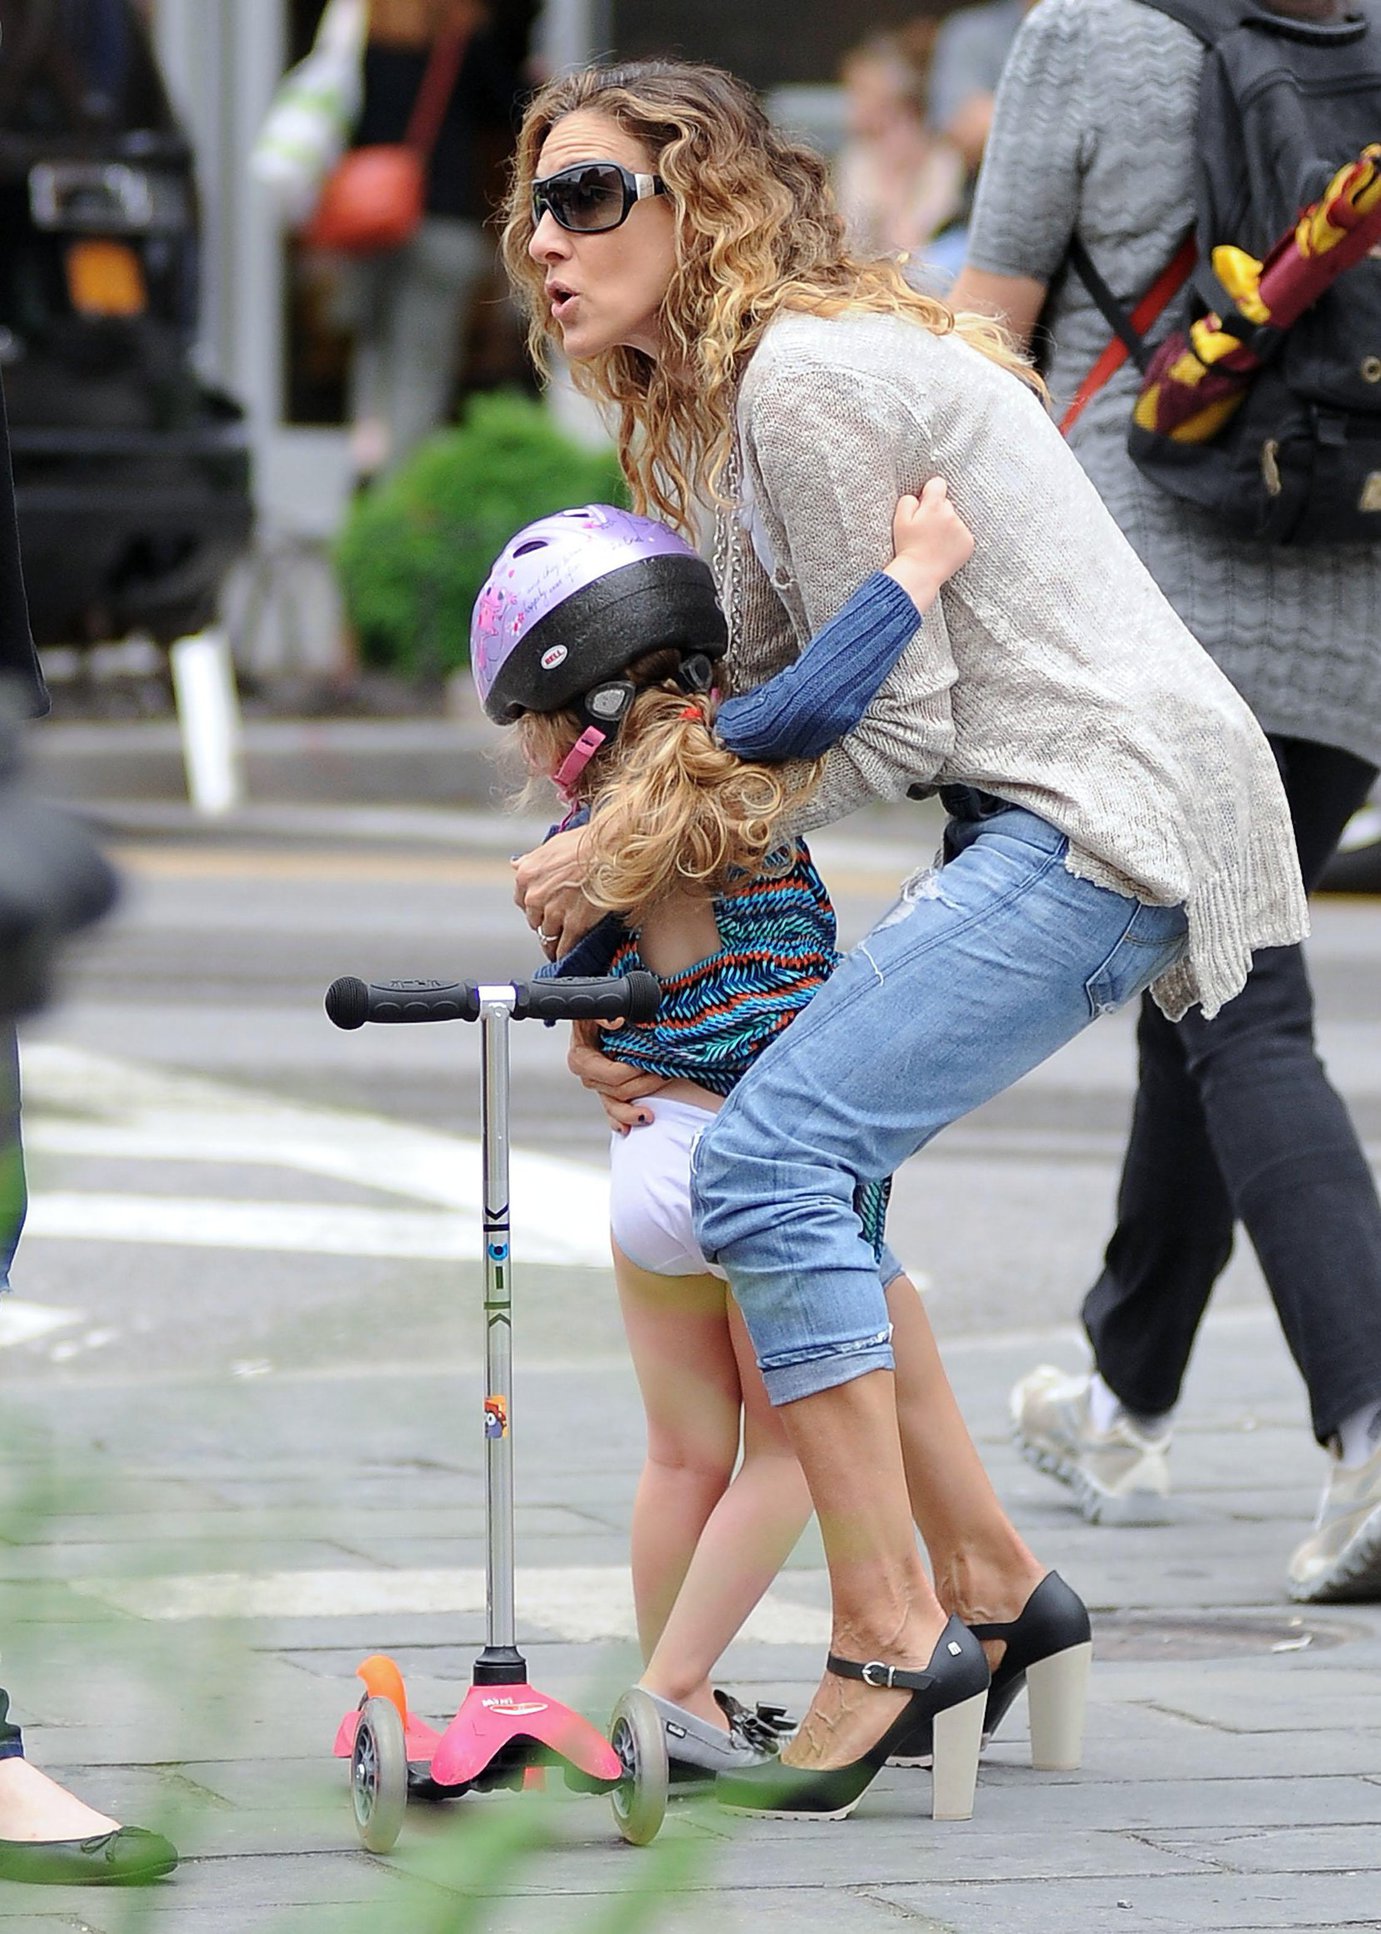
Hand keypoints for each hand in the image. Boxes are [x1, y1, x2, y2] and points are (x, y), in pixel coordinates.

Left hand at [512, 824, 600, 958]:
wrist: (613, 849)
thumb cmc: (588, 842)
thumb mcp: (553, 844)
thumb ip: (532, 859)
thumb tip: (517, 863)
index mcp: (527, 875)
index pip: (521, 900)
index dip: (535, 904)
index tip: (543, 907)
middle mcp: (535, 896)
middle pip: (534, 919)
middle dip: (545, 919)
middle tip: (558, 920)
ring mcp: (554, 912)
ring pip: (548, 935)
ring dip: (555, 938)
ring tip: (562, 942)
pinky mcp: (574, 925)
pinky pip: (564, 947)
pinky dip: (564, 953)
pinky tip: (566, 956)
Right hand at [568, 1022, 667, 1132]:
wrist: (600, 1014)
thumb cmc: (599, 1011)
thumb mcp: (597, 1009)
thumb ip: (603, 1014)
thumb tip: (616, 1021)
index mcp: (582, 1057)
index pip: (611, 1074)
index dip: (631, 1073)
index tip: (649, 1064)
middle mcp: (589, 1075)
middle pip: (617, 1091)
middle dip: (643, 1086)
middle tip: (665, 1074)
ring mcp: (599, 1086)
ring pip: (615, 1107)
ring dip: (633, 1112)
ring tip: (650, 1115)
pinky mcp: (608, 1091)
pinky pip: (613, 1112)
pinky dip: (621, 1120)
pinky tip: (629, 1128)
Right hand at [884, 477, 974, 612]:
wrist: (919, 574)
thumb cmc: (907, 547)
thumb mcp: (899, 520)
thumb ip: (908, 500)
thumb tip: (919, 496)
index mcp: (934, 506)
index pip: (938, 484)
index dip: (929, 491)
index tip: (924, 504)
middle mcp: (951, 515)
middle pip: (946, 504)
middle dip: (937, 512)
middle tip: (926, 530)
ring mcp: (962, 529)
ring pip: (954, 520)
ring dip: (946, 526)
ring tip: (934, 543)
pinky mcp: (969, 543)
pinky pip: (962, 534)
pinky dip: (954, 540)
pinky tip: (943, 550)